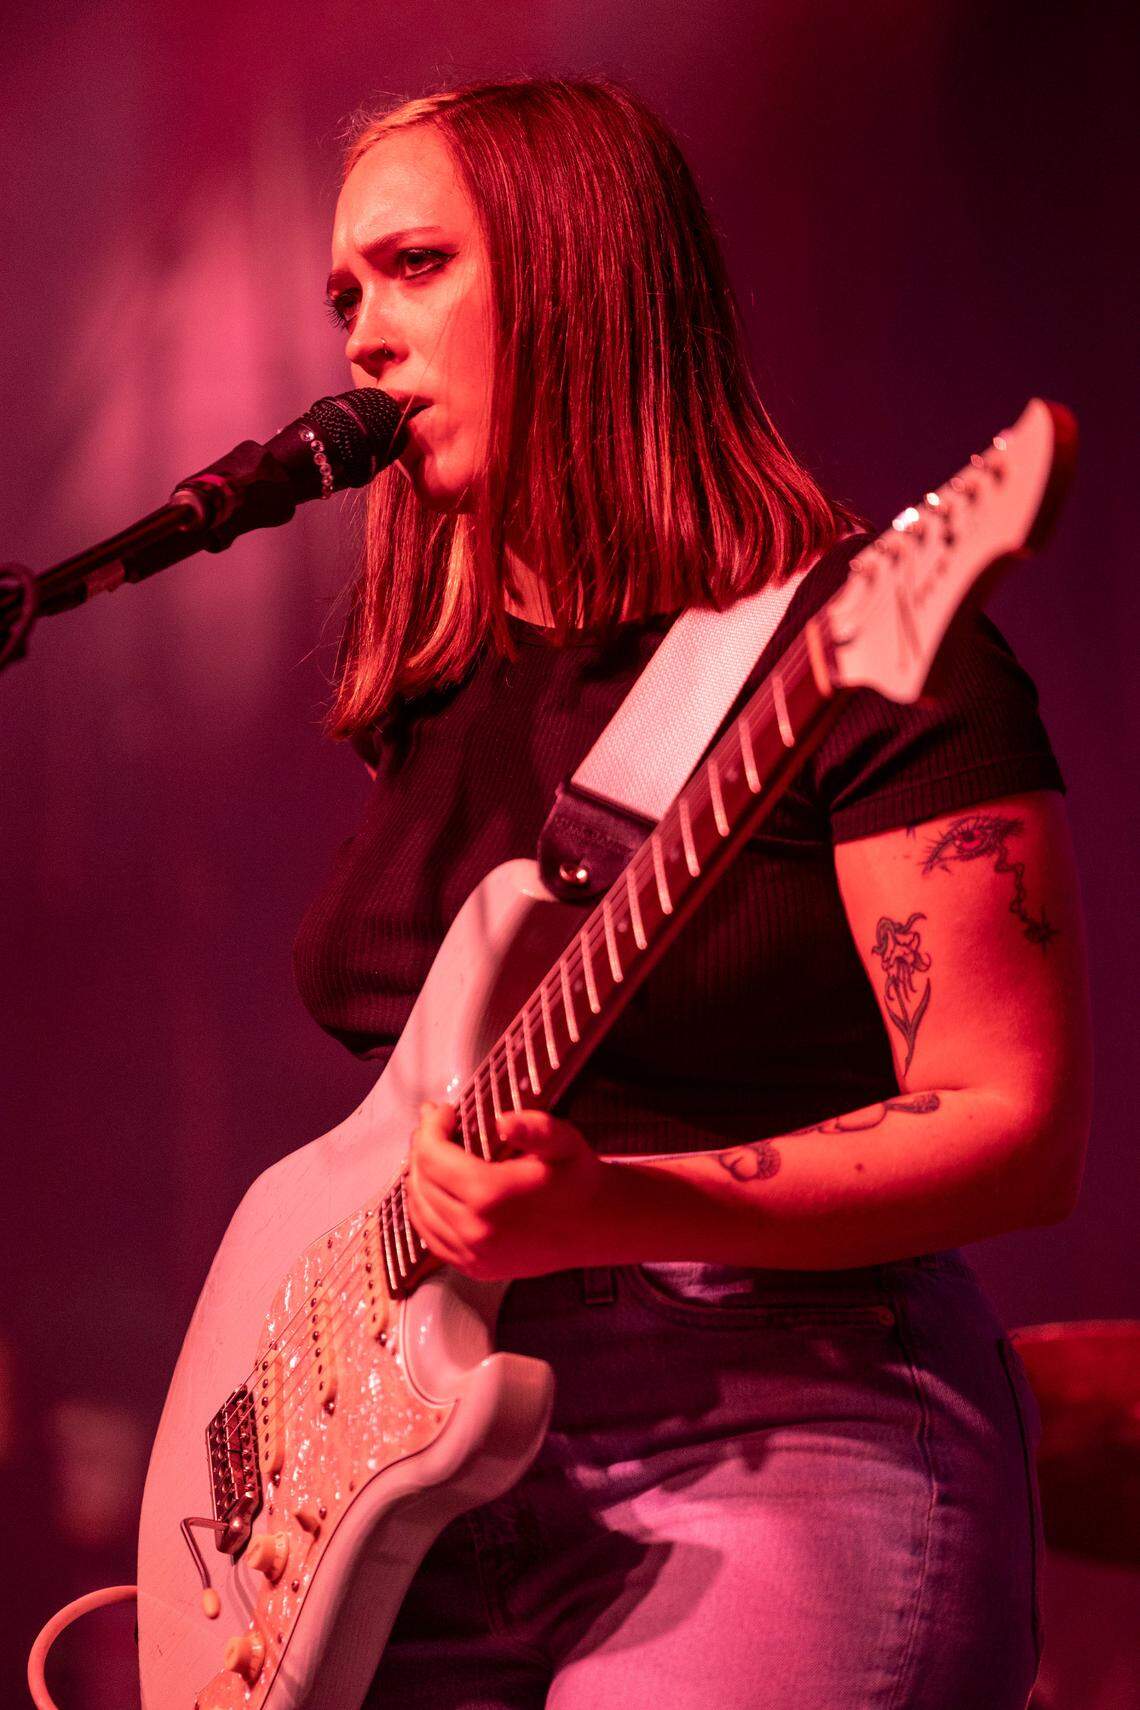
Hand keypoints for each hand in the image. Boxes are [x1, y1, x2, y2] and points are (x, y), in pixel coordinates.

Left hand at [406, 1101, 615, 1280]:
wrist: (595, 1226)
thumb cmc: (577, 1179)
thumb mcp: (564, 1142)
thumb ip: (536, 1128)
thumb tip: (503, 1122)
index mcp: (492, 1196)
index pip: (434, 1156)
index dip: (431, 1128)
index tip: (445, 1111)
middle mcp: (475, 1230)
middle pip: (421, 1181)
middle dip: (421, 1148)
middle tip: (433, 1127)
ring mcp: (472, 1254)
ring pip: (419, 1211)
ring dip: (417, 1178)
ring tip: (430, 1153)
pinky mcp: (473, 1268)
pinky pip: (431, 1238)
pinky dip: (423, 1211)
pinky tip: (432, 1191)